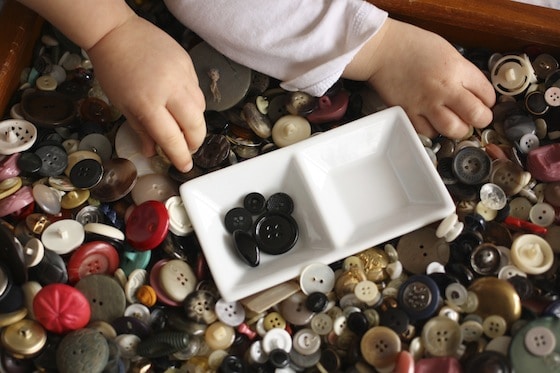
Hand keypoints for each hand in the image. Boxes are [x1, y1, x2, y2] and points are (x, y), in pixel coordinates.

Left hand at [87, 15, 205, 171]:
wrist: (116, 33)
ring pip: (200, 108)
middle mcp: (169, 89)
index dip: (180, 155)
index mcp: (148, 103)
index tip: (184, 166)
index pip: (171, 137)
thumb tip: (153, 152)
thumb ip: (141, 130)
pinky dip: (193, 103)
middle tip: (188, 148)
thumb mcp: (122, 105)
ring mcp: (181, 74)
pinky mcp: (187, 63)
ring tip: (186, 128)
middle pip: (195, 125)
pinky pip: (197, 90)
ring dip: (196, 123)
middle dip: (195, 142)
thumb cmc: (113, 70)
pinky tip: (182, 104)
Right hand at [345, 19, 495, 138]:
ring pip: (453, 129)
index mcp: (458, 70)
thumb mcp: (448, 52)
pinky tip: (431, 123)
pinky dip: (432, 131)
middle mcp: (445, 89)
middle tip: (475, 118)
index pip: (488, 95)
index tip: (482, 102)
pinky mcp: (408, 113)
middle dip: (480, 120)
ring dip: (458, 130)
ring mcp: (426, 103)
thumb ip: (462, 72)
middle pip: (477, 116)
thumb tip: (473, 91)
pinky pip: (427, 132)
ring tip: (455, 124)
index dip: (488, 101)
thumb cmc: (413, 46)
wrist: (383, 50)